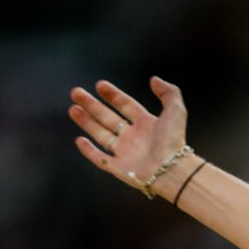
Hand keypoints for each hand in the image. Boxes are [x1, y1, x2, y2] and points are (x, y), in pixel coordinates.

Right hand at [67, 76, 186, 186]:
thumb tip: (154, 79)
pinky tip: (79, 140)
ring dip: (86, 122)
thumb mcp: (176, 110)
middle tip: (76, 93)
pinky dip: (89, 151)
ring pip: (101, 135)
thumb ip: (168, 92)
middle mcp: (134, 138)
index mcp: (146, 124)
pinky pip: (100, 159)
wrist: (172, 169)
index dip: (113, 95)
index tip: (100, 85)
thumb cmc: (174, 140)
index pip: (126, 106)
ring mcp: (125, 153)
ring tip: (72, 109)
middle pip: (108, 118)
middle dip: (92, 105)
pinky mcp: (119, 169)